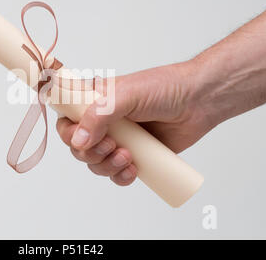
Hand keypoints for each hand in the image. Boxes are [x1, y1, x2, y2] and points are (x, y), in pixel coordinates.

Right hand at [56, 60, 213, 185]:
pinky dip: (120, 176)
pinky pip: (116, 174)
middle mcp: (103, 122)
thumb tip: (80, 141)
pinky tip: (133, 169)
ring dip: (106, 166)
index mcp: (94, 101)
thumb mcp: (125, 94)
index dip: (69, 134)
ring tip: (127, 156)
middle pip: (79, 147)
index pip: (67, 120)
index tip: (83, 138)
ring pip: (96, 164)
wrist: (198, 101)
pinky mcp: (134, 155)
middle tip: (112, 145)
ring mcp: (118, 140)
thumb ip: (98, 115)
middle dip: (91, 153)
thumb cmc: (163, 88)